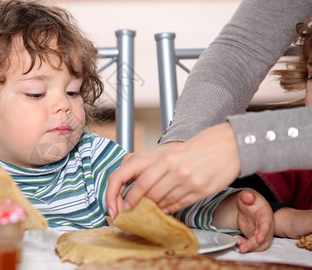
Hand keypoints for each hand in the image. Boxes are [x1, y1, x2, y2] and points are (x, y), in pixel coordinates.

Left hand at [106, 122, 240, 216]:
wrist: (228, 145)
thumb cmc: (199, 147)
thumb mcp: (174, 152)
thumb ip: (159, 168)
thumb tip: (143, 186)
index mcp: (167, 159)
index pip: (143, 183)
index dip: (133, 197)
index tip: (127, 205)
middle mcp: (177, 172)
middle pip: (153, 195)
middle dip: (142, 204)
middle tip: (136, 210)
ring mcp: (190, 183)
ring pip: (166, 202)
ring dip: (156, 207)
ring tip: (151, 208)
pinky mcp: (202, 192)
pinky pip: (180, 204)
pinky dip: (171, 208)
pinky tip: (166, 208)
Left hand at [235, 190, 273, 252]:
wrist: (248, 203)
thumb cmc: (250, 199)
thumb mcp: (247, 195)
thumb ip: (247, 196)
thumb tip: (248, 195)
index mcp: (266, 214)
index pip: (266, 225)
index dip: (263, 232)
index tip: (258, 238)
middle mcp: (266, 225)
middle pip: (264, 239)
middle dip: (254, 245)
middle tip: (243, 248)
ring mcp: (261, 232)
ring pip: (260, 245)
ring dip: (250, 248)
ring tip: (240, 247)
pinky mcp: (254, 236)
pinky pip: (253, 245)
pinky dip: (246, 246)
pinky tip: (239, 243)